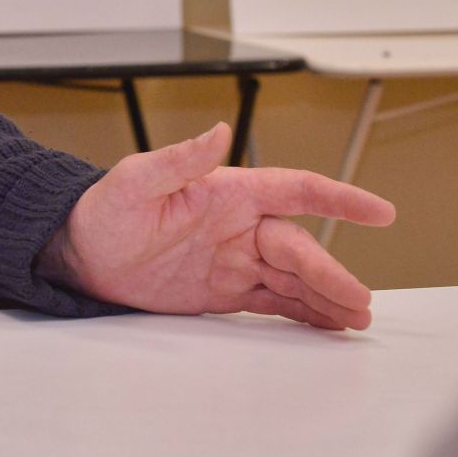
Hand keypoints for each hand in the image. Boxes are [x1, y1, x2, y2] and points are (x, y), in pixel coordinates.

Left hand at [37, 123, 395, 330]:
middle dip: (331, 272)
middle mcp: (238, 225)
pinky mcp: (223, 291)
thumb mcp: (135, 181)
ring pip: (293, 278)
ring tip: (356, 320)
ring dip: (326, 296)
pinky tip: (329, 325)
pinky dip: (303, 313)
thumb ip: (178, 160)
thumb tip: (218, 130)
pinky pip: (273, 302)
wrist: (78, 256)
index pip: (295, 190)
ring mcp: (233, 260)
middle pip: (299, 247)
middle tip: (358, 301)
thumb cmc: (102, 211)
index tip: (379, 211)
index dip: (339, 199)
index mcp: (226, 193)